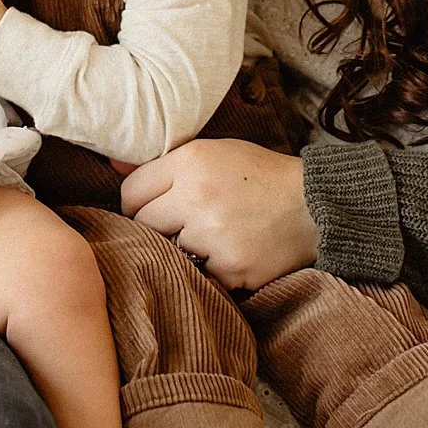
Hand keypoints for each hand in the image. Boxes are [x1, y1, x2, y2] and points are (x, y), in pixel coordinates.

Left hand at [120, 138, 319, 290]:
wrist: (314, 206)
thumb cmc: (260, 175)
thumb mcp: (215, 151)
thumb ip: (165, 161)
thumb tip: (113, 167)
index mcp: (191, 162)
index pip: (131, 192)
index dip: (137, 203)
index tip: (149, 209)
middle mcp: (197, 197)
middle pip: (144, 225)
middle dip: (157, 227)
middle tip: (180, 226)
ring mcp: (213, 236)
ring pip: (170, 252)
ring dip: (185, 250)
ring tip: (212, 237)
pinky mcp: (230, 269)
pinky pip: (199, 276)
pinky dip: (210, 270)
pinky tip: (229, 253)